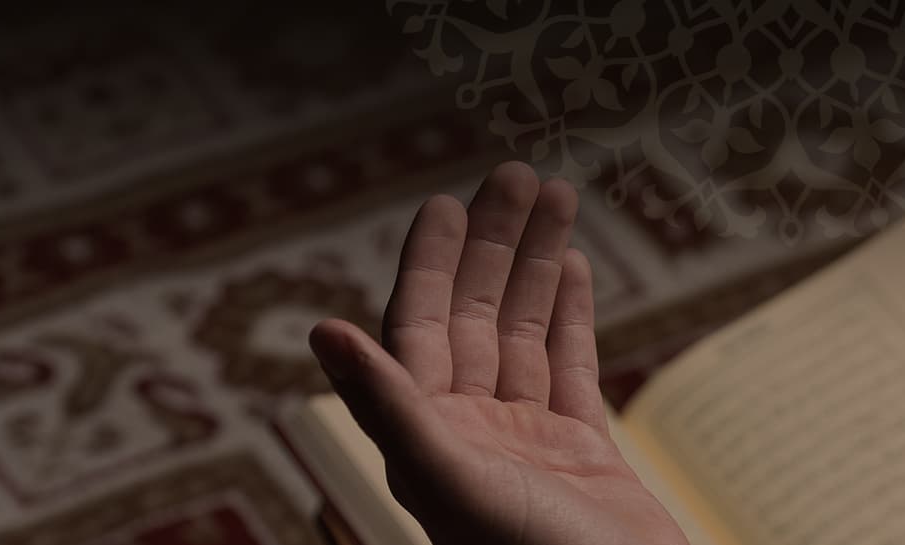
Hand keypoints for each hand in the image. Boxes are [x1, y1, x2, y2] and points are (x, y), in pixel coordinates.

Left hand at [308, 162, 687, 544]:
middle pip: (478, 318)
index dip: (433, 263)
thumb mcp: (448, 479)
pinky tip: (575, 268)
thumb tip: (322, 330)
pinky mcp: (582, 454)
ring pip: (527, 334)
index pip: (421, 329)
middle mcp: (470, 433)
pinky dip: (573, 316)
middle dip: (496, 246)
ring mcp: (528, 442)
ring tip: (558, 198)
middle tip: (517, 174)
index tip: (448, 202)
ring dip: (538, 266)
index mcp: (427, 438)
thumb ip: (387, 404)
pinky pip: (571, 368)